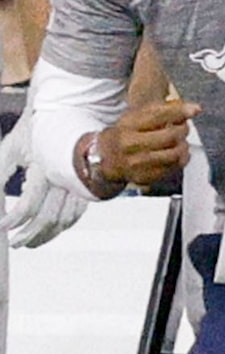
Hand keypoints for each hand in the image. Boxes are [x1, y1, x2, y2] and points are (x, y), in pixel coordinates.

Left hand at [0, 117, 86, 249]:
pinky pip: (77, 212)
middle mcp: (65, 177)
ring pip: (66, 220)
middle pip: (50, 219)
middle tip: (16, 242)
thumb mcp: (9, 149)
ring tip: (31, 241)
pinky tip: (50, 228)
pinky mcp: (88, 184)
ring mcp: (80, 181)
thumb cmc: (33, 129)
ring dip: (47, 235)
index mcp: (44, 168)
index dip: (14, 221)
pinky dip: (63, 225)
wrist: (67, 111)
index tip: (2, 228)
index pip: (29, 206)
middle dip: (30, 235)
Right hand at [93, 96, 198, 191]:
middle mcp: (130, 145)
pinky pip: (173, 167)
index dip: (179, 112)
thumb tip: (194, 109)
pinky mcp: (145, 176)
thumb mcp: (135, 117)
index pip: (158, 115)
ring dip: (183, 145)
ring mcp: (137, 163)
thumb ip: (162, 110)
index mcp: (127, 126)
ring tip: (180, 141)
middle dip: (183, 129)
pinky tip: (176, 153)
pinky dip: (181, 158)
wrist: (104, 159)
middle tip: (183, 127)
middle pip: (170, 135)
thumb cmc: (125, 135)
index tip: (194, 110)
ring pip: (175, 153)